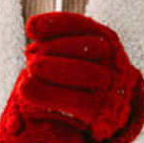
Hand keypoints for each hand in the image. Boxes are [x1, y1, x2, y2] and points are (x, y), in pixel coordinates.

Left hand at [21, 12, 143, 142]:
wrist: (108, 118)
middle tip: (30, 60)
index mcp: (107, 42)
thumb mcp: (72, 57)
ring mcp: (116, 88)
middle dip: (57, 51)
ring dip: (56, 75)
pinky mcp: (108, 114)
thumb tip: (32, 28)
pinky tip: (32, 95)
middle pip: (92, 49)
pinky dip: (56, 98)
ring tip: (27, 80)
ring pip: (91, 76)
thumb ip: (54, 42)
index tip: (30, 28)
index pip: (84, 26)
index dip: (57, 24)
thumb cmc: (81, 82)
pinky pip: (86, 105)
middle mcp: (116, 62)